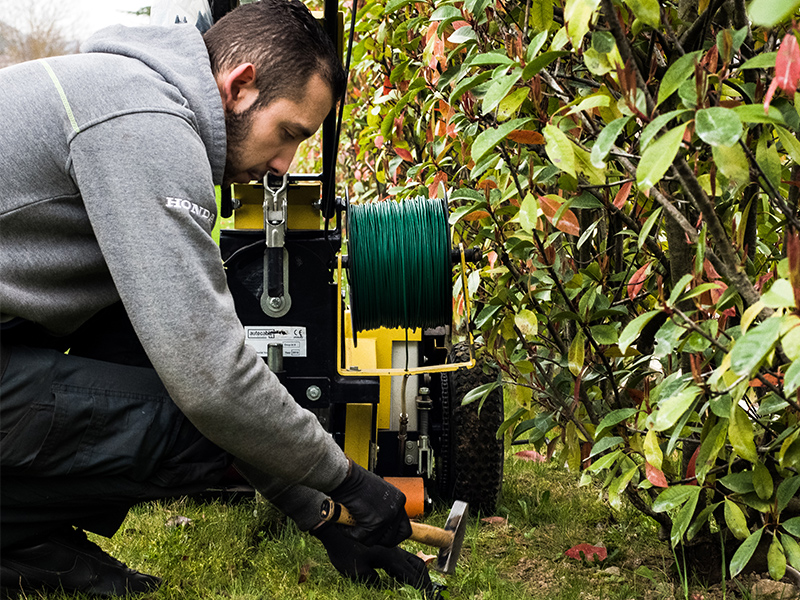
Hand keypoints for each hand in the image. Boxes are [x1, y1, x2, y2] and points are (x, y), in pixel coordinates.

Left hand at [312, 522, 433, 593]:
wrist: (335, 529)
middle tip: (428, 594)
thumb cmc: (343, 550)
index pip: (411, 575)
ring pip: (412, 559)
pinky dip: (409, 567)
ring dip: (418, 573)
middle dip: (425, 580)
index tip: (428, 597)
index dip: (422, 587)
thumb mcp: (356, 571)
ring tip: (420, 586)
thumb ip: (373, 580)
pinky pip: (403, 557)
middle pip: (417, 565)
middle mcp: (394, 550)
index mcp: (389, 557)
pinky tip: (402, 576)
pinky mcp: (385, 546)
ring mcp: (390, 547)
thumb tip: (382, 585)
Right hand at [327, 459, 410, 546]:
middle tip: (364, 531)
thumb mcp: (377, 494)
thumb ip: (382, 509)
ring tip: (351, 524)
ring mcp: (387, 516)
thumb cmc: (356, 482)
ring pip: (374, 541)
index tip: (382, 536)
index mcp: (399, 500)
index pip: (405, 529)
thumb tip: (381, 528)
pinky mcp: (374, 522)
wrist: (347, 477)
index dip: (392, 535)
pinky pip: (361, 537)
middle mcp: (396, 508)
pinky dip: (349, 532)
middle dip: (376, 539)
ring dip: (360, 535)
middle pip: (391, 539)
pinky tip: (345, 522)